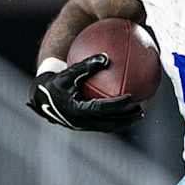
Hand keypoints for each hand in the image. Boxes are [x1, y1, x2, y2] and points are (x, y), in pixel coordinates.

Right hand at [28, 56, 142, 132]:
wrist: (42, 97)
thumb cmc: (56, 81)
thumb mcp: (69, 72)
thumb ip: (87, 65)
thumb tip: (106, 57)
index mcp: (77, 109)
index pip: (102, 108)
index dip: (118, 104)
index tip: (132, 97)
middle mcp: (81, 121)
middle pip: (109, 122)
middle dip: (126, 118)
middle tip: (141, 110)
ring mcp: (83, 126)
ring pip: (108, 127)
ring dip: (124, 122)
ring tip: (139, 114)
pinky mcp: (84, 126)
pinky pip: (104, 124)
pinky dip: (116, 119)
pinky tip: (127, 111)